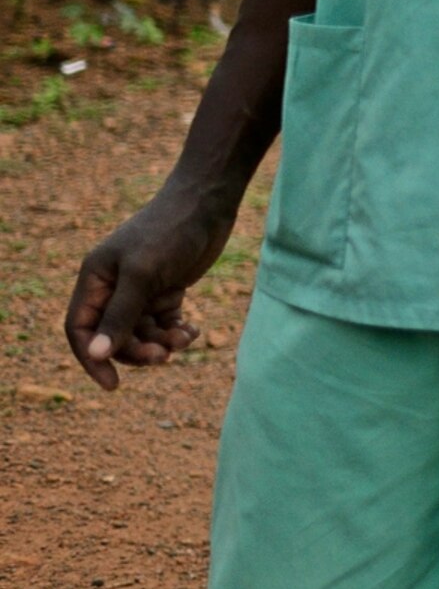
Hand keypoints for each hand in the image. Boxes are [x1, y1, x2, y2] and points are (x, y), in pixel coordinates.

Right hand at [67, 187, 235, 388]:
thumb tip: (97, 354)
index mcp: (94, 279)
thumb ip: (120, 315)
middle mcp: (113, 286)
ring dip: (161, 343)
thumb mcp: (143, 275)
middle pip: (114, 336)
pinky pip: (163, 324)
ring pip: (142, 333)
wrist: (206, 204)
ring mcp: (140, 289)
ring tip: (185, 338)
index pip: (81, 329)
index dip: (92, 357)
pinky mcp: (166, 289)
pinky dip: (176, 332)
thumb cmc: (169, 233)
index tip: (113, 384)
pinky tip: (194, 331)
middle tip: (164, 356)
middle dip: (136, 351)